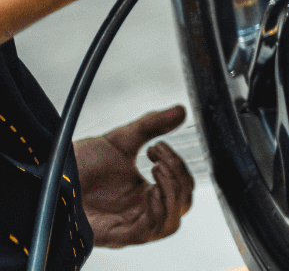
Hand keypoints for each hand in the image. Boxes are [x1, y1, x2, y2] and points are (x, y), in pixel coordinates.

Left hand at [74, 106, 194, 247]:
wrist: (49, 173)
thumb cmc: (76, 164)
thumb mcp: (120, 140)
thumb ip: (151, 125)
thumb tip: (180, 111)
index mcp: (143, 194)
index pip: (180, 190)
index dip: (179, 167)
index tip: (159, 146)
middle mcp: (139, 212)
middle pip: (181, 208)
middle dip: (180, 178)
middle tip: (160, 157)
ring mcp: (128, 226)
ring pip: (170, 223)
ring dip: (172, 194)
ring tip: (157, 169)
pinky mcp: (115, 235)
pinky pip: (148, 232)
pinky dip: (157, 210)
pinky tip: (149, 190)